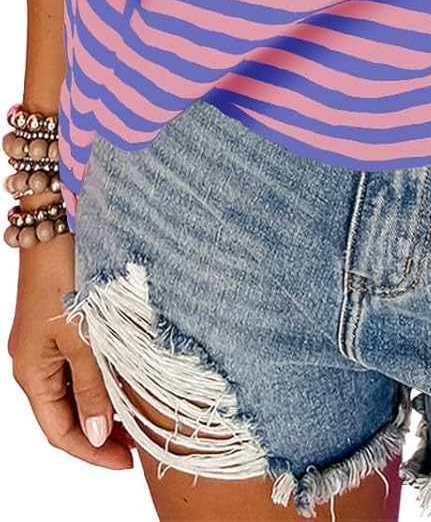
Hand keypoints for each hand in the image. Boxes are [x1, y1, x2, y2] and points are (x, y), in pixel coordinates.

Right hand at [7, 229, 134, 468]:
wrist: (58, 223)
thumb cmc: (67, 275)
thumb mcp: (84, 338)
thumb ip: (93, 387)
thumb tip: (98, 436)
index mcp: (32, 372)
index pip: (59, 432)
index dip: (92, 453)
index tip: (128, 463)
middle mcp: (36, 361)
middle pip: (66, 414)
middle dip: (101, 433)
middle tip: (142, 442)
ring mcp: (47, 342)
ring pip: (76, 390)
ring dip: (104, 406)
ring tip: (140, 415)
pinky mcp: (62, 322)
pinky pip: (80, 365)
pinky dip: (103, 378)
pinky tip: (129, 379)